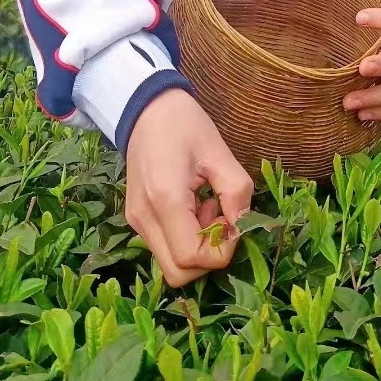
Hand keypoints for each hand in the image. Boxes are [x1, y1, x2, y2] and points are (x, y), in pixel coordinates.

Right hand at [125, 88, 253, 287]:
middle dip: (210, 257)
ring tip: (209, 208)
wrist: (146, 107)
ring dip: (198, 248)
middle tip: (223, 219)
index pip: (193, 257)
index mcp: (165, 199)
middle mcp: (144, 218)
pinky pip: (164, 248)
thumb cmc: (185, 123)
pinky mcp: (137, 219)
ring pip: (171, 265)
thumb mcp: (219, 152)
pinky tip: (195, 208)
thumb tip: (243, 227)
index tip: (235, 220)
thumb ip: (237, 193)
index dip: (223, 249)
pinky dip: (185, 240)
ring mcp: (136, 221)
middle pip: (179, 273)